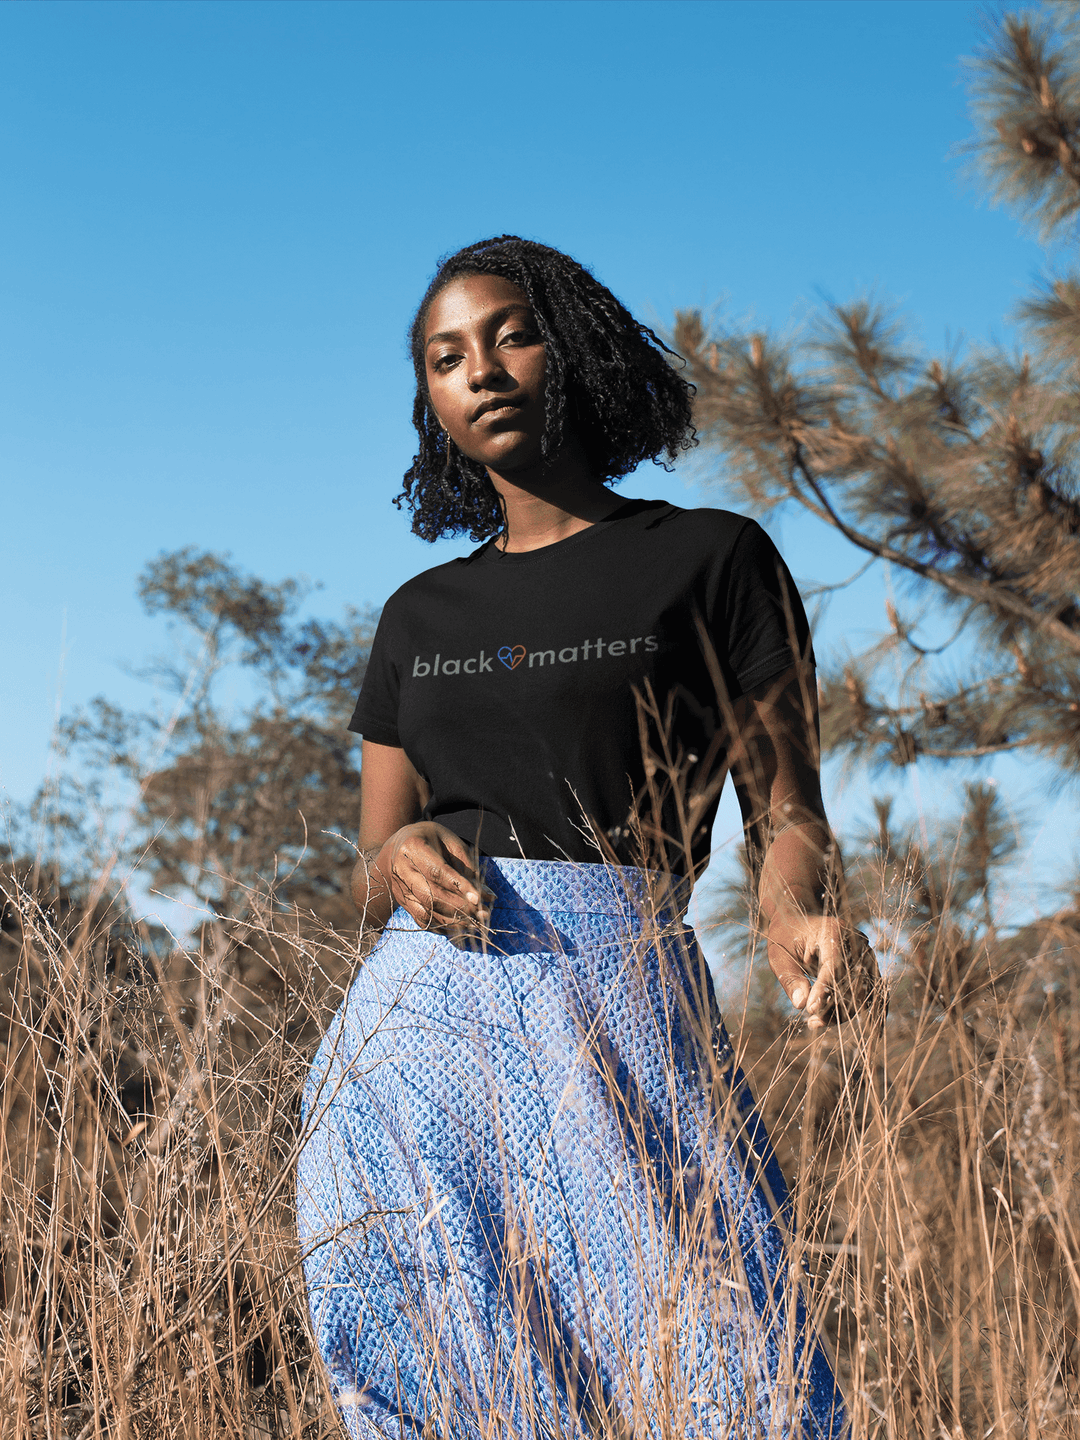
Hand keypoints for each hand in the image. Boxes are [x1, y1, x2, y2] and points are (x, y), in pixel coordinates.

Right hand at [377, 822, 494, 940]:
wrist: (399, 846)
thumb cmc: (432, 840)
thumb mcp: (451, 842)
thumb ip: (467, 867)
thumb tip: (486, 895)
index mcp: (413, 847)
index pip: (437, 872)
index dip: (459, 886)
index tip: (479, 898)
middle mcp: (401, 870)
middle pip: (430, 896)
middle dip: (459, 907)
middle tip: (483, 912)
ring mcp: (399, 889)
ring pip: (426, 913)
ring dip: (453, 921)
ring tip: (476, 922)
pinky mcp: (402, 903)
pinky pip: (422, 920)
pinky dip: (442, 926)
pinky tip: (460, 925)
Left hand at [766, 913, 880, 1029]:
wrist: (798, 919)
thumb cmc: (786, 936)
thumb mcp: (779, 955)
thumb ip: (791, 979)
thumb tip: (802, 1005)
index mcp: (833, 930)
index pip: (834, 964)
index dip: (824, 989)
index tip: (811, 1010)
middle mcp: (855, 941)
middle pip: (852, 981)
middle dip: (834, 1006)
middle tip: (811, 1022)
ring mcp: (865, 953)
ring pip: (863, 991)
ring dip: (843, 1012)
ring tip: (816, 1022)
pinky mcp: (867, 966)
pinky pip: (868, 992)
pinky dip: (855, 1009)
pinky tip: (840, 1022)